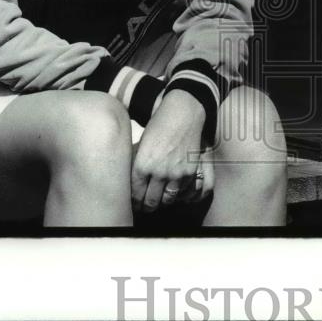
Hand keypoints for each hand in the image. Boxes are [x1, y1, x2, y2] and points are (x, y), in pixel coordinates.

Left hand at [130, 89, 208, 212]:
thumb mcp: (141, 145)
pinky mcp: (189, 172)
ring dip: (162, 202)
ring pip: (167, 200)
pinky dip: (177, 192)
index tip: (135, 204)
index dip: (134, 202)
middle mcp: (158, 172)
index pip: (135, 194)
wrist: (182, 114)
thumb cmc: (159, 127)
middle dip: (147, 206)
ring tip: (159, 200)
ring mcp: (175, 173)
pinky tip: (172, 188)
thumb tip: (132, 185)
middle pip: (150, 202)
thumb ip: (137, 166)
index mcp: (141, 164)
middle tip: (146, 206)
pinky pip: (181, 191)